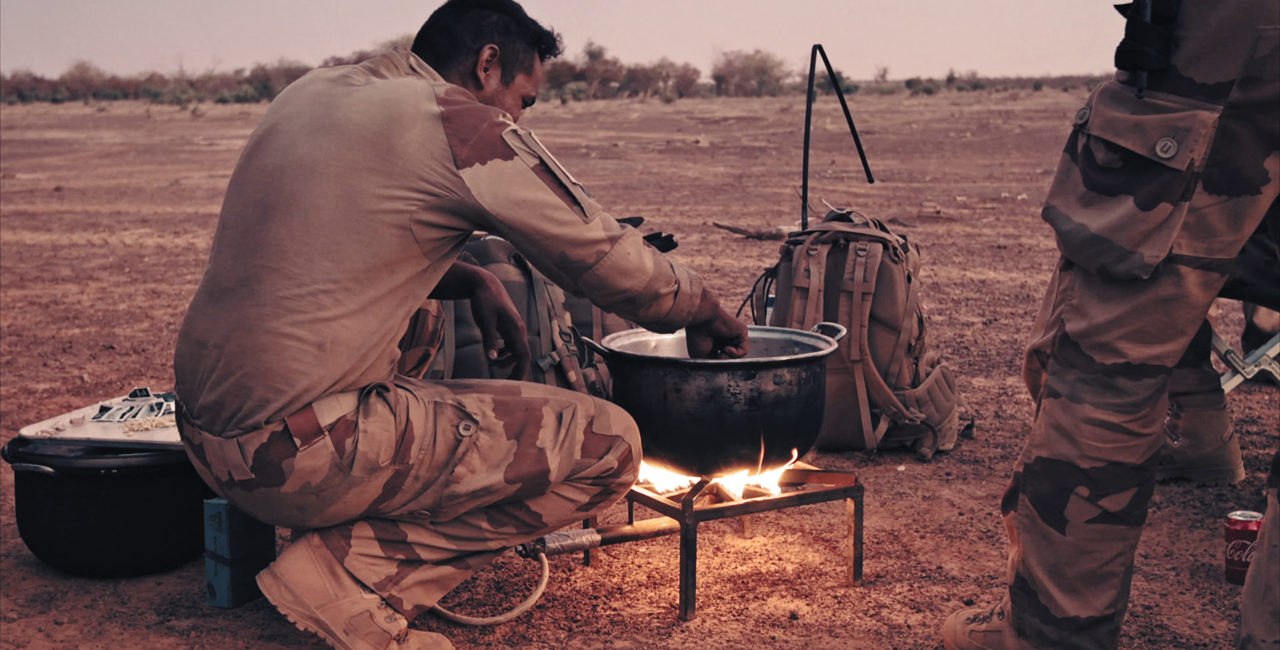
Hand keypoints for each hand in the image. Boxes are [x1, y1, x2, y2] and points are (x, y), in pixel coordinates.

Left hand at [431, 261, 530, 378]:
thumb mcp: (485, 321)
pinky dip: (504, 352)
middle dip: (515, 370)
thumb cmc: (484, 300)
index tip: (514, 385)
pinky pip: (511, 344)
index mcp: (515, 330)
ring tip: (494, 366)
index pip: (523, 356)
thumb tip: (491, 359)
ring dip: (507, 361)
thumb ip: (489, 340)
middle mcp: (518, 330)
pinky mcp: (508, 326)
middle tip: (506, 383)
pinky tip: (494, 353)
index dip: (521, 372)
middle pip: (522, 356)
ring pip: (517, 351)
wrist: (485, 284)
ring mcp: (514, 328)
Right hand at [685, 289, 748, 358]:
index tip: (712, 362)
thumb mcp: (702, 356)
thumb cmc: (697, 336)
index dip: (718, 363)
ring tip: (721, 352)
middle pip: (731, 358)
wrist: (702, 321)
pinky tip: (726, 348)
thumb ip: (714, 363)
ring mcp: (734, 335)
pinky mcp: (742, 332)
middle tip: (717, 356)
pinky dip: (735, 353)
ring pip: (738, 355)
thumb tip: (724, 368)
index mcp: (715, 343)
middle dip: (724, 361)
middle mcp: (725, 339)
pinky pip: (744, 349)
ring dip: (729, 358)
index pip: (721, 358)